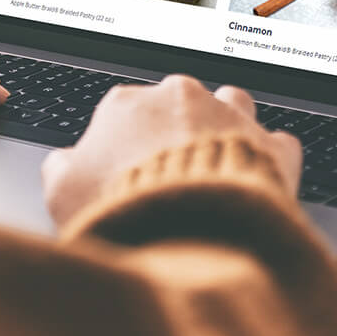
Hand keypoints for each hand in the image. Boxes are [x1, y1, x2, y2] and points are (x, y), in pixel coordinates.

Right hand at [41, 75, 300, 226]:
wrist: (187, 237)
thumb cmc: (123, 212)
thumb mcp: (61, 195)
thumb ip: (60, 170)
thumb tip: (62, 165)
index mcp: (125, 105)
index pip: (123, 113)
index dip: (123, 145)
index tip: (127, 171)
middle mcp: (179, 98)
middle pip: (177, 105)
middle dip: (175, 132)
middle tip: (170, 174)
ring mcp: (228, 117)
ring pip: (231, 104)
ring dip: (226, 127)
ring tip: (218, 163)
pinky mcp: (269, 147)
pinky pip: (277, 142)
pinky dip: (270, 158)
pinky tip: (259, 179)